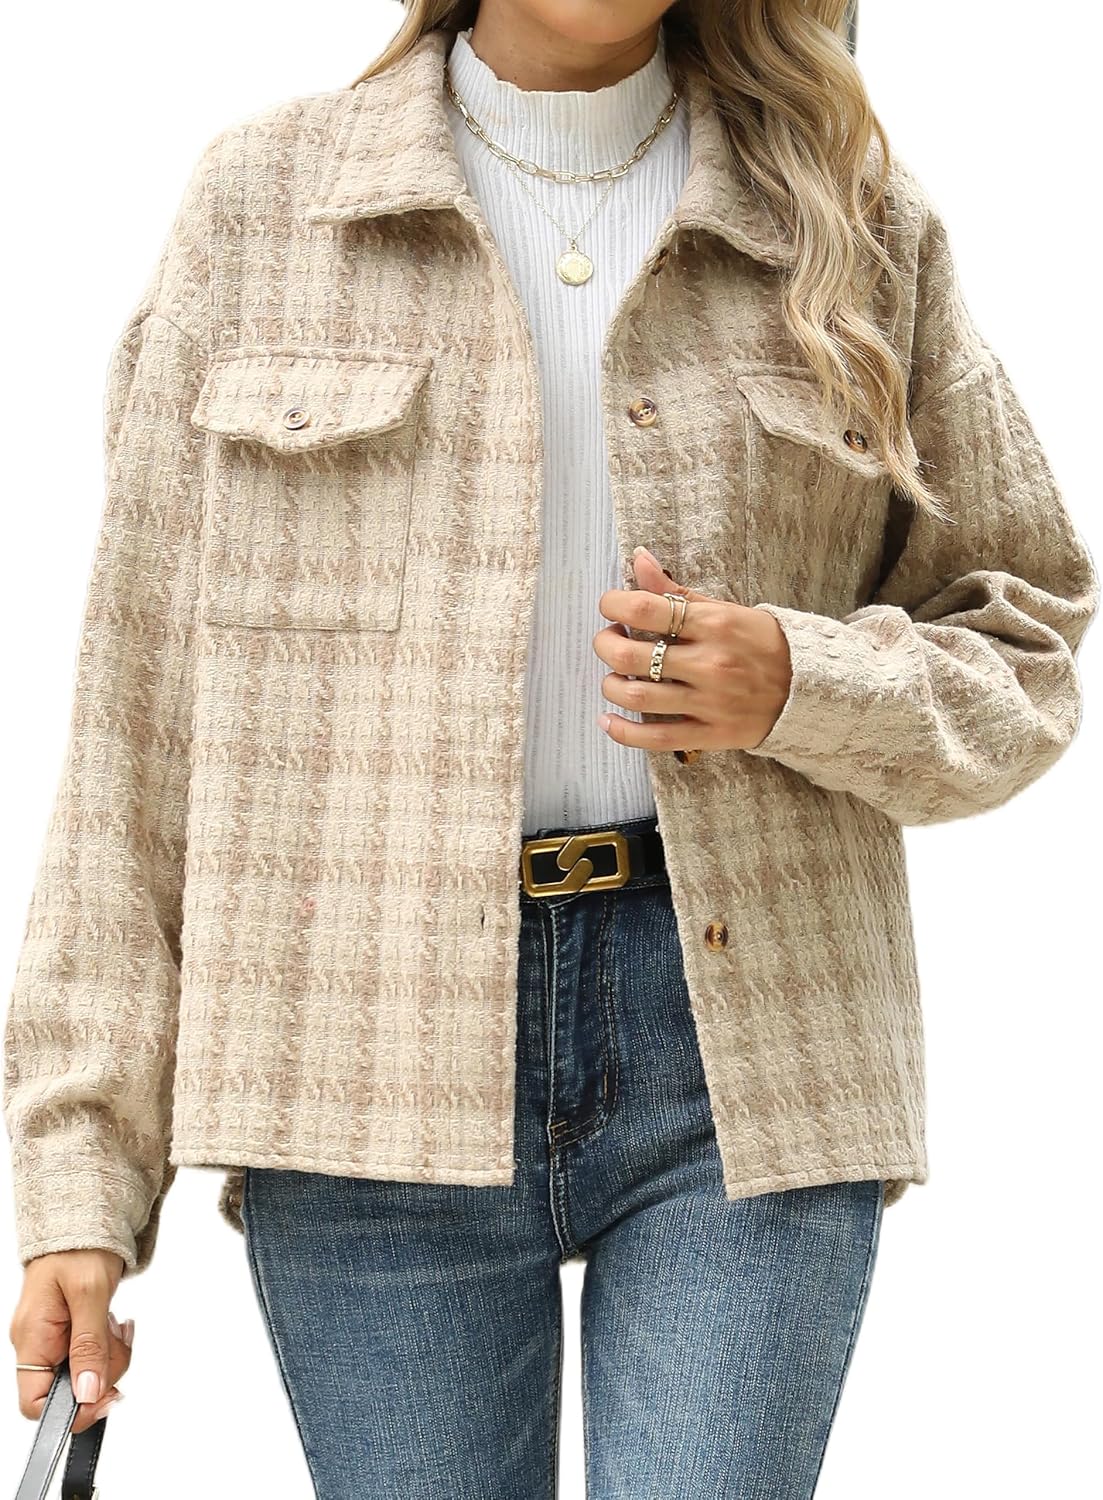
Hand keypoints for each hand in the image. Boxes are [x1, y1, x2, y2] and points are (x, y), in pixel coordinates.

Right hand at [9, 1248, 133, 1433]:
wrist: (84, 1219)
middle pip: (68, 1389)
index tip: (106, 1395)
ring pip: (85, 1373)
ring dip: (110, 1354)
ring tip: (116, 1324)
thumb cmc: (79, 1246)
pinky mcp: (68, 1331)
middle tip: (118, 1342)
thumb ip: (89, 1345)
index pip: (35, 1403)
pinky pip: (90, 1354)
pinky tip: (113, 1323)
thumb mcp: (90, 1294)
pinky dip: (108, 1344)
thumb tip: (87, 1391)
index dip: (72, 1409)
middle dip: (102, 1371)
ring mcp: (52, 1338)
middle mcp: (37, 1343)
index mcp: (32, 1338)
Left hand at [592, 546, 791, 752]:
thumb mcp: (726, 610)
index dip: (614, 605)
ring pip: (636, 697)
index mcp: (714, 624)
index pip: (646, 610)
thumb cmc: (763, 644)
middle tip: (608, 640)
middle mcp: (710, 663)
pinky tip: (608, 720)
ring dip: (611, 685)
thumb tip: (639, 560)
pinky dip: (623, 731)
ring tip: (614, 677)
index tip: (610, 606)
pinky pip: (655, 738)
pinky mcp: (710, 734)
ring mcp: (709, 702)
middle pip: (630, 657)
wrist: (810, 690)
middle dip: (605, 645)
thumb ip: (678, 592)